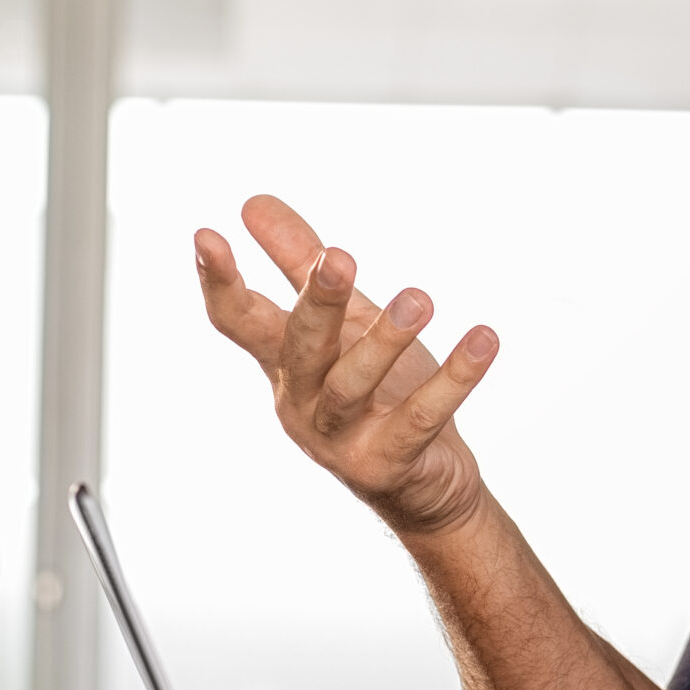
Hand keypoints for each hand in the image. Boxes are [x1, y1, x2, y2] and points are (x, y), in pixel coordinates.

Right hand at [195, 194, 498, 535]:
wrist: (426, 486)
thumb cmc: (380, 394)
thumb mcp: (345, 322)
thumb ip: (300, 263)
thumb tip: (253, 203)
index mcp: (285, 365)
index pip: (239, 322)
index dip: (219, 282)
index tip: (206, 234)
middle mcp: (302, 402)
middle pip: (298, 348)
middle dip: (317, 303)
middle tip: (339, 257)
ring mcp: (340, 438)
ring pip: (351, 386)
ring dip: (385, 339)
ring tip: (420, 299)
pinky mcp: (387, 463)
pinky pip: (420, 418)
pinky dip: (454, 379)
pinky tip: (483, 340)